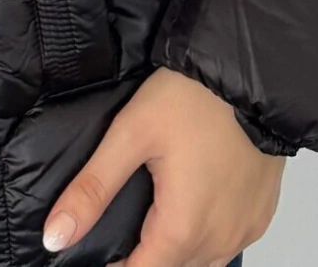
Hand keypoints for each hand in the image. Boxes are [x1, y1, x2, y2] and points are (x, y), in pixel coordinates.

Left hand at [42, 66, 285, 266]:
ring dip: (176, 248)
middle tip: (125, 222)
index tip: (100, 250)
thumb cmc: (193, 97)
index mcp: (183, 228)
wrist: (248, 70)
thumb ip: (92, 188)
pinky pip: (228, 243)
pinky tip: (192, 205)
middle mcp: (219, 239)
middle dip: (144, 256)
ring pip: (203, 261)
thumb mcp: (131, 134)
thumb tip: (56, 235)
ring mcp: (245, 228)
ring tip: (156, 213)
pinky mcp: (261, 213)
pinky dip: (207, 236)